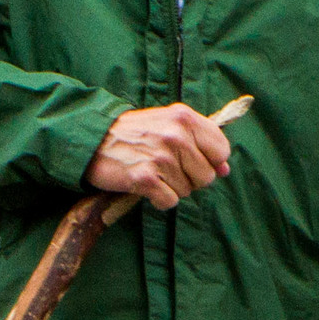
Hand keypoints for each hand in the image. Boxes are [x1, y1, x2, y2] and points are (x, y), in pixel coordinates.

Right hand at [85, 103, 234, 208]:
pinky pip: (170, 202)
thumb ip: (200, 142)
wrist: (92, 139)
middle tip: (165, 167)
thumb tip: (225, 170)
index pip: (221, 150)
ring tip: (152, 172)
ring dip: (171, 187)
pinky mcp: (145, 178)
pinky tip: (145, 185)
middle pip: (207, 176)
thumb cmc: (134, 133)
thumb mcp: (169, 124)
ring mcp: (161, 157)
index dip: (211, 161)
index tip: (193, 160)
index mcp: (185, 118)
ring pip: (187, 190)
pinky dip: (158, 199)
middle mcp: (175, 135)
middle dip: (189, 178)